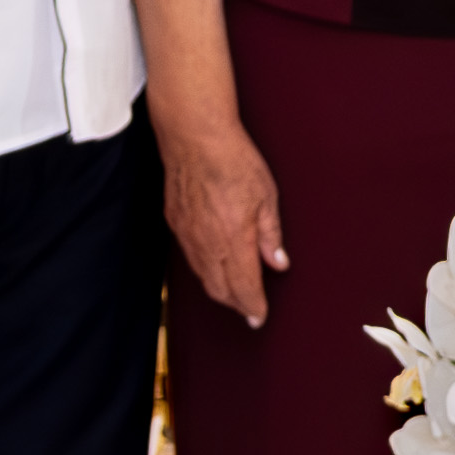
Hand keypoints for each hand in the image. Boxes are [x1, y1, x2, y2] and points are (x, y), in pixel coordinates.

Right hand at [163, 122, 289, 327]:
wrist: (195, 138)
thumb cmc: (233, 159)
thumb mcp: (267, 197)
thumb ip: (271, 235)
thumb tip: (278, 262)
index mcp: (235, 239)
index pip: (244, 287)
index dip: (253, 306)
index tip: (260, 316)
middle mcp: (208, 243)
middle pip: (221, 289)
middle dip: (237, 303)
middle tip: (249, 309)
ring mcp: (188, 235)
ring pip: (203, 276)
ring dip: (220, 289)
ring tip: (234, 294)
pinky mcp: (176, 223)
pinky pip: (190, 257)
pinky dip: (204, 270)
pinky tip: (213, 266)